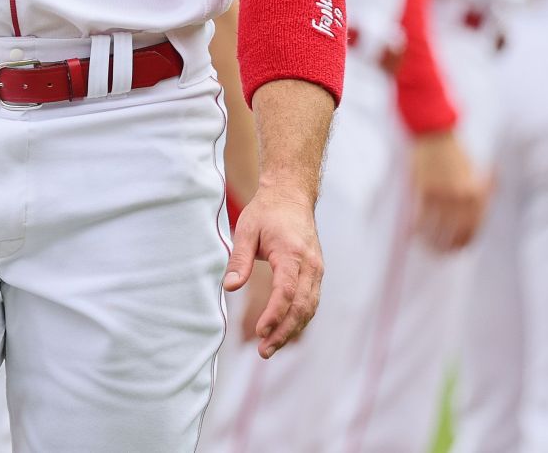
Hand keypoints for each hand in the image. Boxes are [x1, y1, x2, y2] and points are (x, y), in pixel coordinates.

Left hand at [222, 181, 322, 358]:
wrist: (292, 196)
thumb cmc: (267, 212)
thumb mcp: (247, 230)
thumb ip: (239, 259)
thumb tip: (230, 286)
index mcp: (292, 254)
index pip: (287, 291)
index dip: (275, 314)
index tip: (260, 331)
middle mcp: (310, 265)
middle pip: (301, 306)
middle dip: (283, 331)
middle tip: (264, 351)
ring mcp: (317, 270)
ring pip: (309, 308)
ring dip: (292, 330)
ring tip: (270, 347)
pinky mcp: (316, 273)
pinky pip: (311, 302)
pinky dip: (300, 319)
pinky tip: (284, 332)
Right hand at [409, 130, 488, 252]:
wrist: (435, 133)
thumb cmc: (456, 151)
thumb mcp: (476, 170)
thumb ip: (483, 189)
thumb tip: (487, 205)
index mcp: (477, 192)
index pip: (475, 226)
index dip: (467, 241)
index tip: (461, 248)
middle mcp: (461, 196)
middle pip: (457, 231)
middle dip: (450, 246)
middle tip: (444, 253)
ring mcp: (442, 194)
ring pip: (438, 228)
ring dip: (433, 242)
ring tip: (428, 248)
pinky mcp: (424, 190)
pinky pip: (422, 217)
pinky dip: (418, 228)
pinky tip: (414, 234)